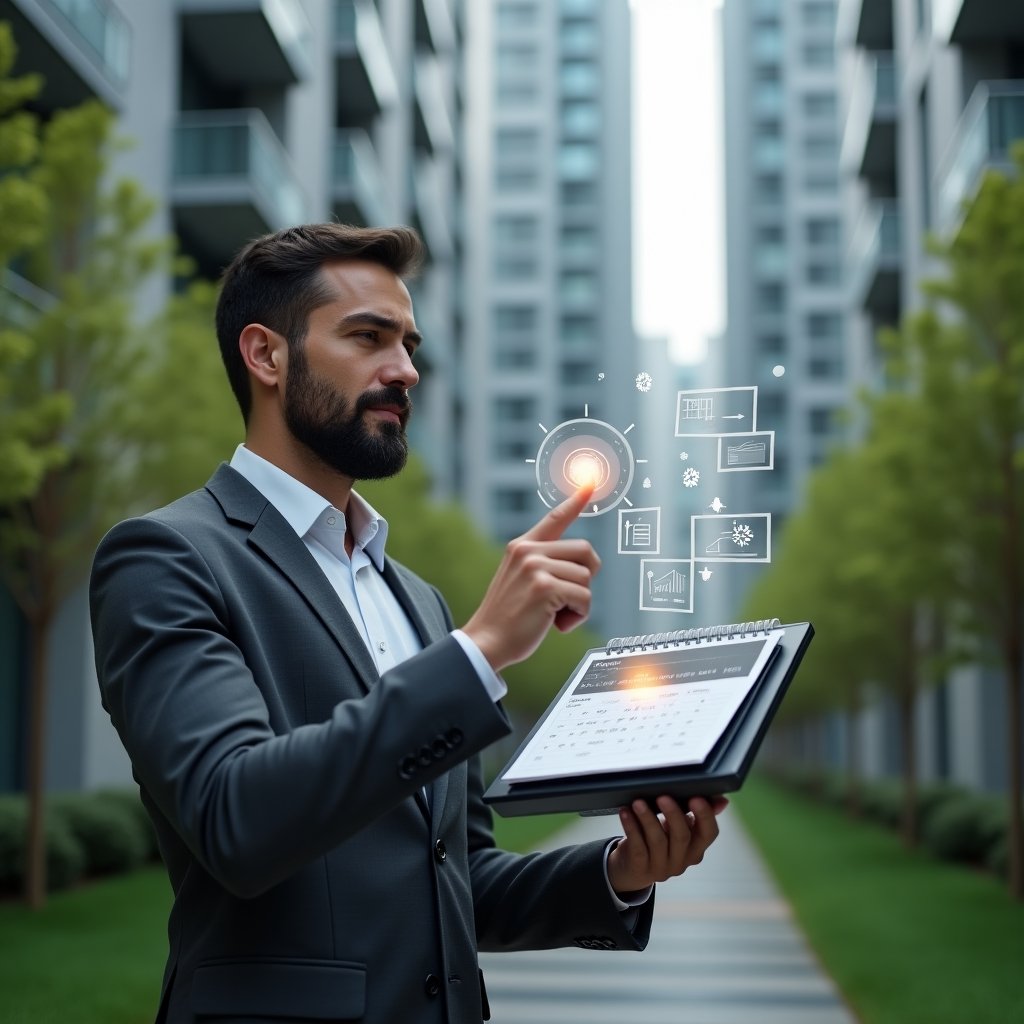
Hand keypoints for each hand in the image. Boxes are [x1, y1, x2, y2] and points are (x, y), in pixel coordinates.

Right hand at [462, 484, 599, 671]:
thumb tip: (581, 563)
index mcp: (522, 546)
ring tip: (552, 615)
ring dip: (578, 603)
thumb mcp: (521, 580)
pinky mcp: (545, 587)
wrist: (486, 642)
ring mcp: (535, 567)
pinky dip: (577, 616)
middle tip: (565, 599)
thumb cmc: (508, 618)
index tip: (590, 483)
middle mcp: (528, 550)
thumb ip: (543, 564)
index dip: (576, 501)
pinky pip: (584, 598)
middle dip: (585, 578)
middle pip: (585, 552)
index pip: (554, 519)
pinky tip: (555, 624)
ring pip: (587, 578)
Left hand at [606, 795, 727, 895]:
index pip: (709, 834)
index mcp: (696, 848)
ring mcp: (661, 867)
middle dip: (673, 815)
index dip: (705, 816)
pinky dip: (631, 828)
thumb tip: (722, 800)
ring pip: (658, 841)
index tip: (696, 798)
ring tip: (638, 802)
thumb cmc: (660, 839)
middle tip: (663, 797)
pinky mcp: (641, 868)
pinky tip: (626, 813)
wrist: (632, 869)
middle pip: (682, 837)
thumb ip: (697, 814)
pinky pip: (637, 847)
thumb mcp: (679, 827)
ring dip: (648, 818)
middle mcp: (682, 861)